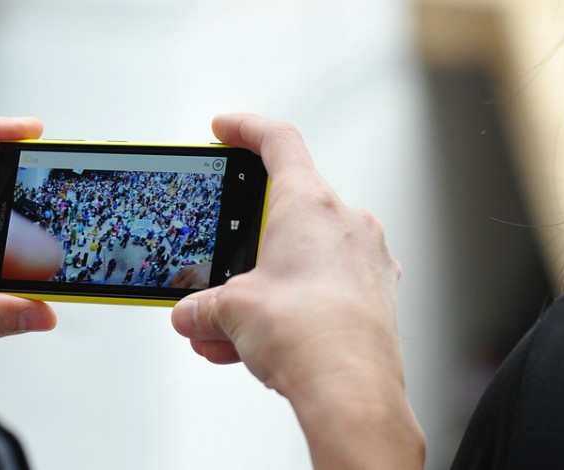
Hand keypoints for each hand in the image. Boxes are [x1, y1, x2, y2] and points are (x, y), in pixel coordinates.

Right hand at [171, 113, 422, 467]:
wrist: (353, 394)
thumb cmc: (310, 338)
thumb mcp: (232, 311)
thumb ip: (203, 306)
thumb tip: (190, 313)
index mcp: (310, 205)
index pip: (279, 142)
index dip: (246, 129)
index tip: (225, 128)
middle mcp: (345, 224)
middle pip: (283, 214)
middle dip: (242, 247)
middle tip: (216, 270)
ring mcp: (365, 261)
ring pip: (299, 261)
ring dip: (258, 290)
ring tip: (225, 330)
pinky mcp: (373, 297)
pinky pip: (320, 290)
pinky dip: (286, 308)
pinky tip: (254, 344)